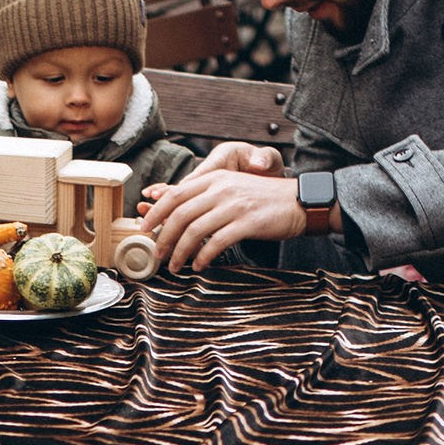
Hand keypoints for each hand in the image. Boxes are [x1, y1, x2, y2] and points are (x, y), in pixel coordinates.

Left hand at [139, 154, 304, 272]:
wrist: (299, 203)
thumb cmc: (263, 200)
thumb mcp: (232, 189)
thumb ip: (207, 197)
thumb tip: (178, 215)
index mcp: (215, 178)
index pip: (175, 194)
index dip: (156, 212)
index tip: (145, 228)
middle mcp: (222, 188)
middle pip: (180, 213)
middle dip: (164, 237)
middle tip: (158, 254)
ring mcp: (234, 204)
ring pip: (195, 230)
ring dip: (180, 252)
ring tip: (176, 266)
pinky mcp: (247, 222)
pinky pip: (216, 242)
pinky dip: (203, 257)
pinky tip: (199, 267)